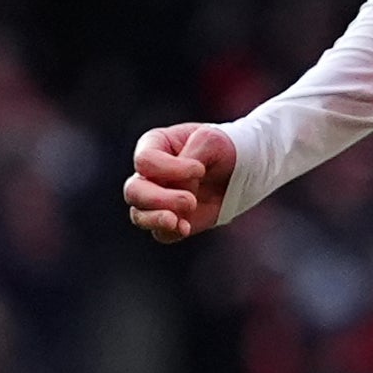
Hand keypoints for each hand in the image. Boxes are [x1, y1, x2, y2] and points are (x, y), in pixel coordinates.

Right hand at [121, 123, 237, 241]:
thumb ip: (191, 156)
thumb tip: (178, 186)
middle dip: (159, 199)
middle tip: (190, 201)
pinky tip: (185, 228)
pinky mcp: (170, 221)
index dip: (170, 169)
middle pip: (133, 191)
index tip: (200, 170)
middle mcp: (148, 175)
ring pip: (139, 215)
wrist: (239, 172)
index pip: (145, 161)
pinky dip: (170, 232)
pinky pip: (160, 233)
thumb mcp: (211, 140)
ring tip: (178, 222)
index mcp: (153, 146)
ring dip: (157, 219)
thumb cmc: (221, 149)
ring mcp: (155, 200)